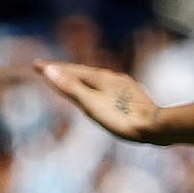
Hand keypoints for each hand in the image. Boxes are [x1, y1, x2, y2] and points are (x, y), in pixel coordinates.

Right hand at [36, 61, 161, 142]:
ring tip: (74, 79)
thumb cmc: (122, 119)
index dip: (52, 69)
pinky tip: (105, 92)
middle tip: (48, 70)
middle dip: (65, 71)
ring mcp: (125, 86)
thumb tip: (49, 70)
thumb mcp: (91, 104)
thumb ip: (71, 87)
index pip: (70, 70)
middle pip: (83, 72)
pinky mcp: (135, 96)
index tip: (36, 65)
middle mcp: (113, 77)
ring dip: (82, 78)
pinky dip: (98, 87)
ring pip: (98, 79)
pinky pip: (110, 87)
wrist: (157, 127)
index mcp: (100, 77)